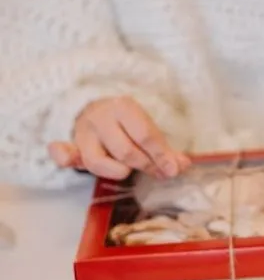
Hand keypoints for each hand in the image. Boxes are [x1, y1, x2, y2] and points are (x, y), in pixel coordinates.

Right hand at [47, 96, 189, 179]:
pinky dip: (63, 156)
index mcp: (124, 107)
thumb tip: (183, 165)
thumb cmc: (128, 122)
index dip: (161, 155)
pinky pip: (64, 153)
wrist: (96, 107)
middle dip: (146, 165)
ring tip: (132, 169)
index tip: (174, 169)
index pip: (145, 135)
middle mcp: (100, 117)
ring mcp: (83, 131)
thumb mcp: (148, 128)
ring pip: (98, 161)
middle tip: (161, 173)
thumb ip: (165, 148)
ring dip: (119, 171)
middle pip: (125, 151)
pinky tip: (66, 158)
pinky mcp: (71, 145)